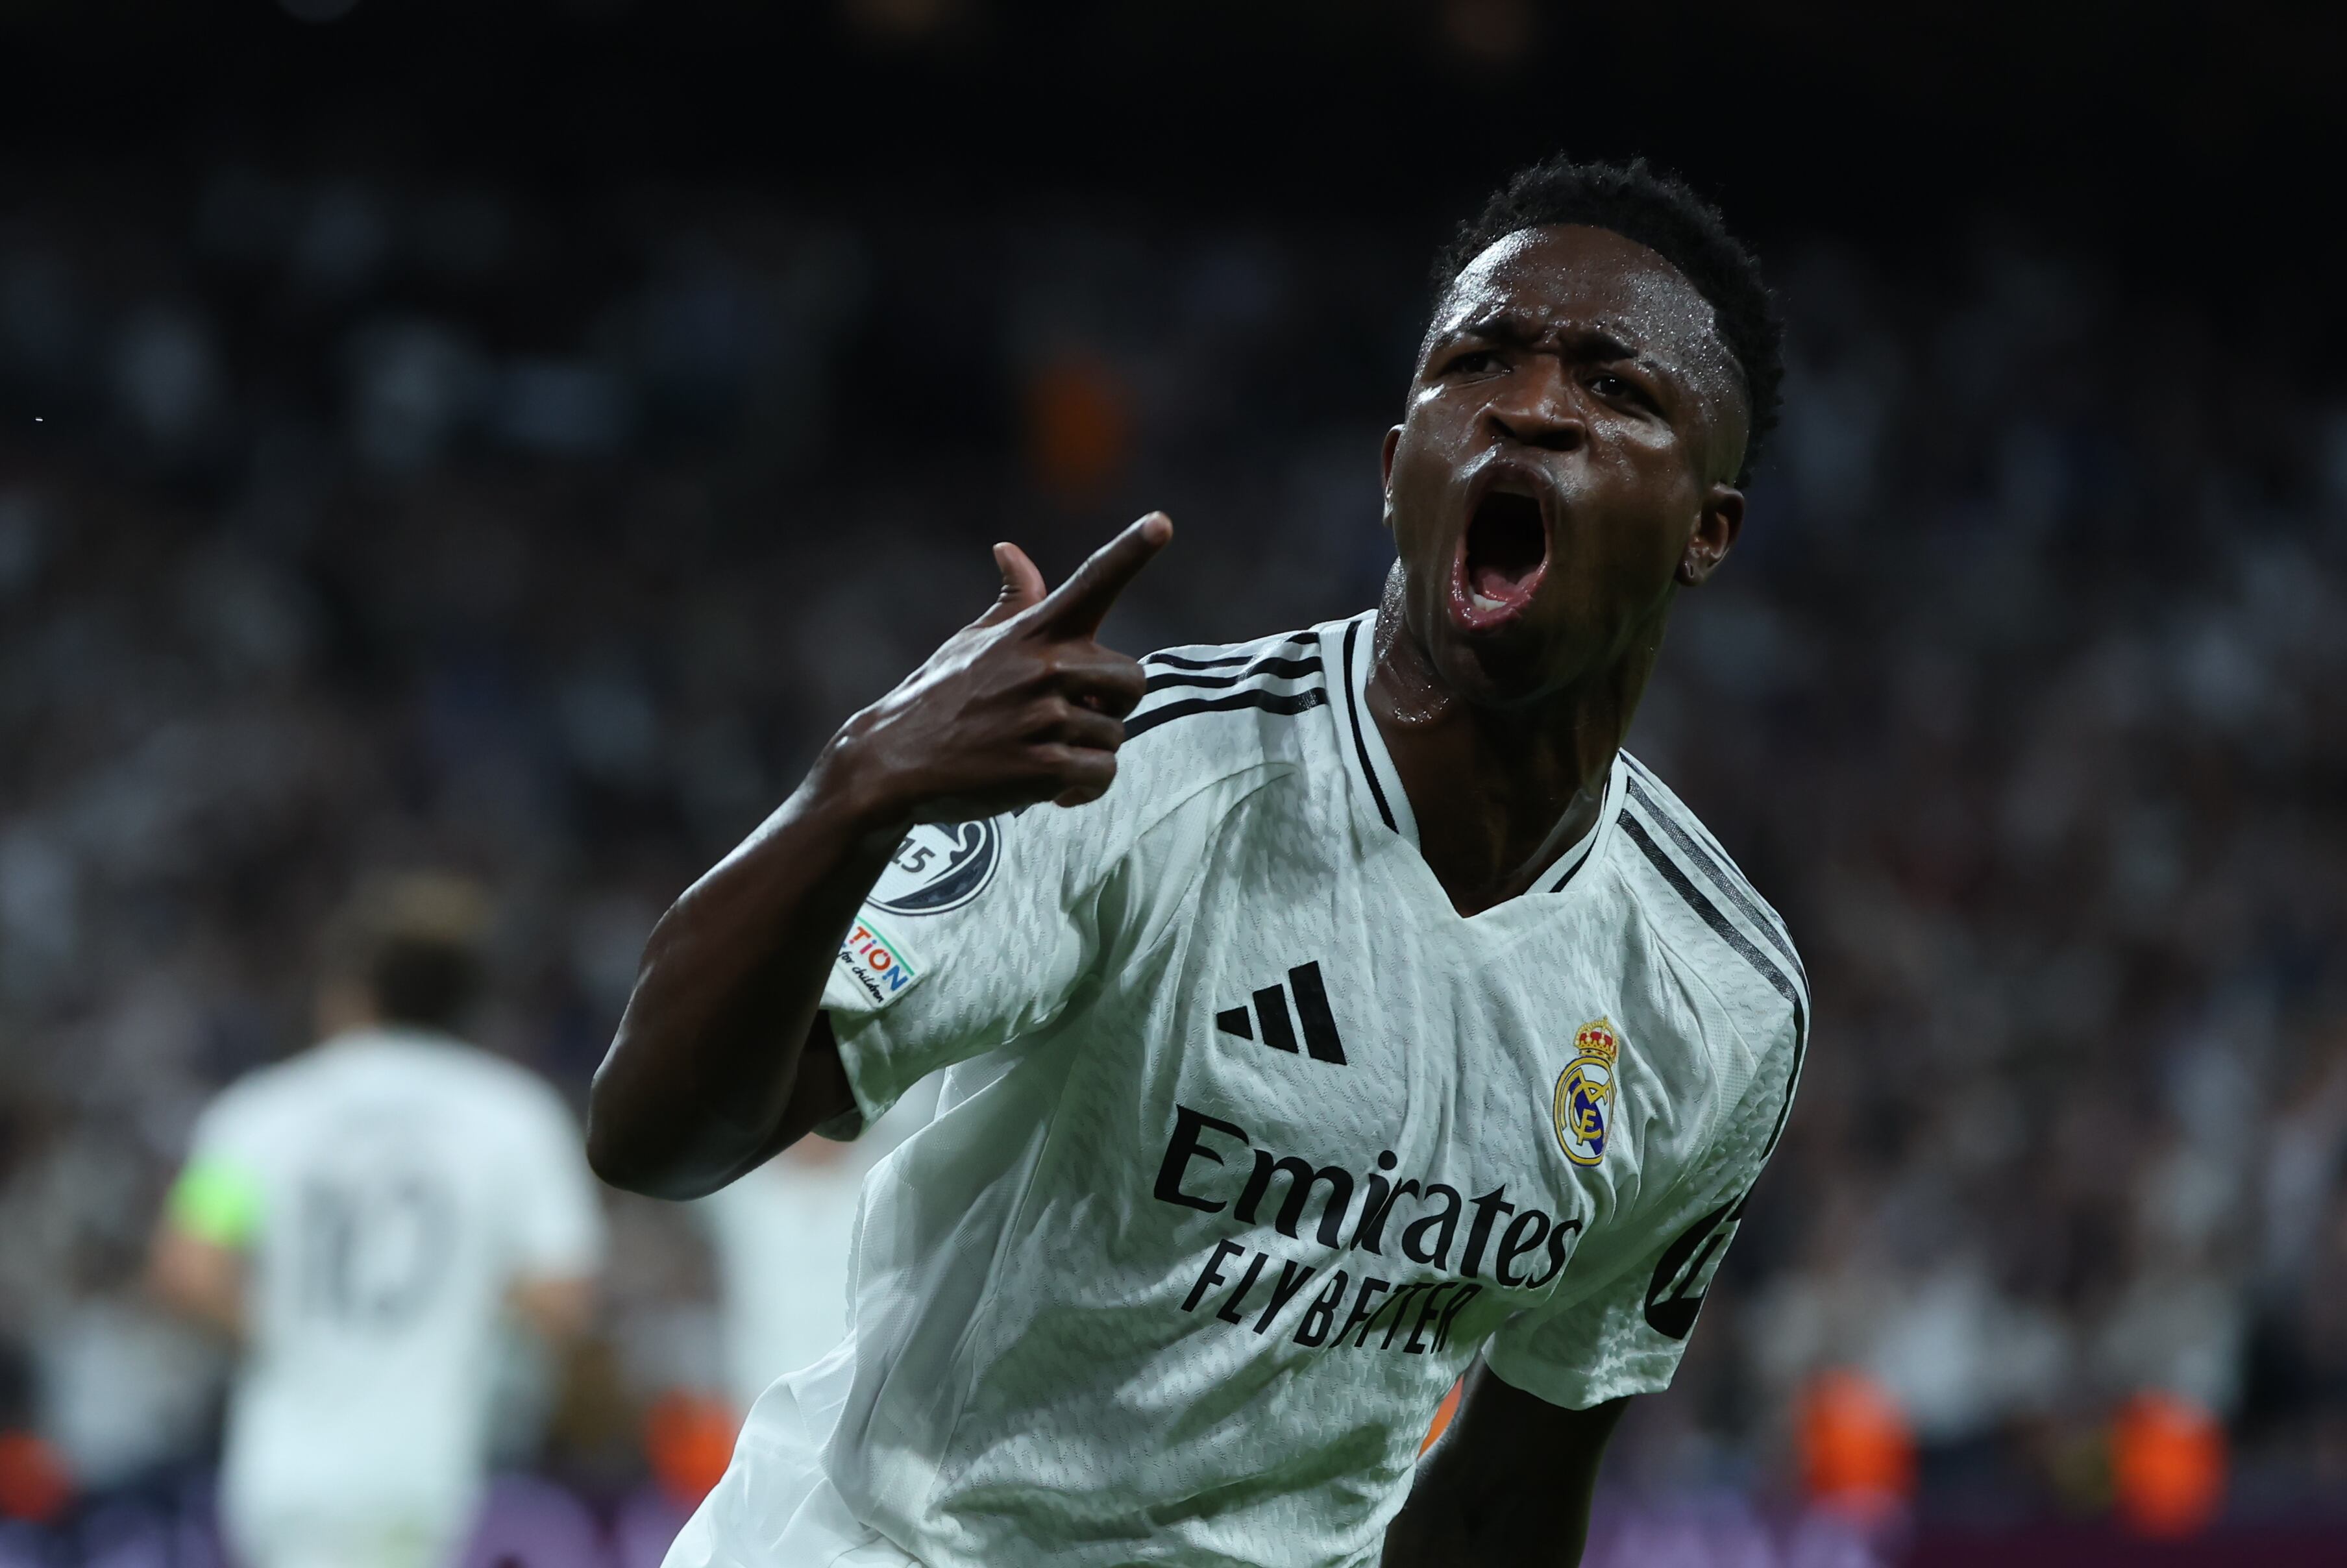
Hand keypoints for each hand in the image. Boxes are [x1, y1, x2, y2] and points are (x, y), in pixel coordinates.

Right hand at [820, 513, 1172, 831]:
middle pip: (1132, 679)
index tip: (1162, 522)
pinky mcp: (1042, 768)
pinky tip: (1052, 789)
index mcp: (1031, 632)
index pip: (1091, 582)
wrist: (891, 763)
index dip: (1131, 550)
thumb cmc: (937, 697)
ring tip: (1044, 752)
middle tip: (1071, 717)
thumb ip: (1014, 602)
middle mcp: (1043, 667)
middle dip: (1112, 704)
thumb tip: (1010, 549)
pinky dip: (1083, 787)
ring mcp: (1042, 718)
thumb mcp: (972, 641)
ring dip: (1089, 751)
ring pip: (1115, 735)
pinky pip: (1102, 774)